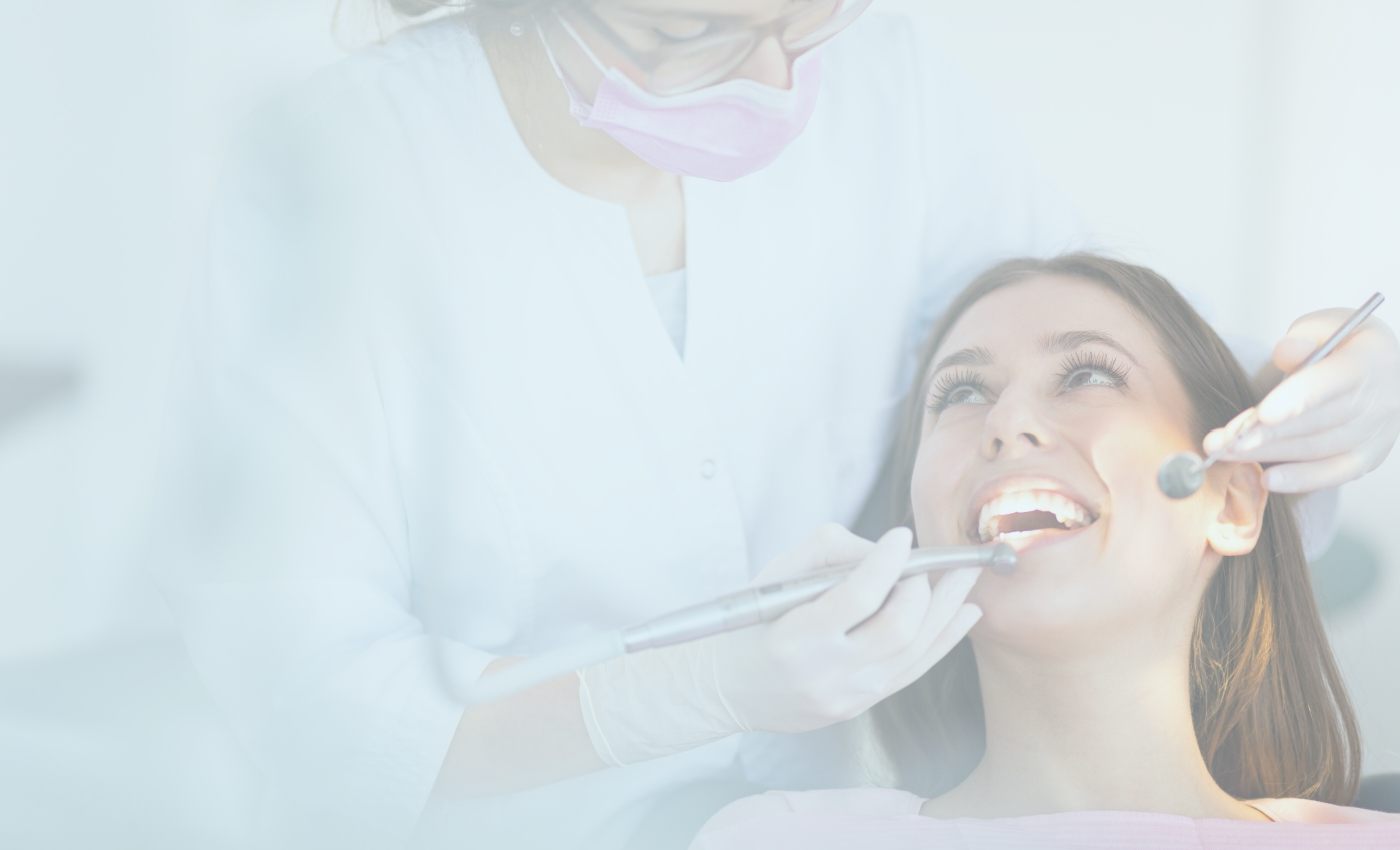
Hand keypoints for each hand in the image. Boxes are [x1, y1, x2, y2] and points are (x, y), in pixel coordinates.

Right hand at [575, 524, 981, 764]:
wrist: (730, 688)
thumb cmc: (752, 623)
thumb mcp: (775, 576)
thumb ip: (828, 552)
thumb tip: (884, 551)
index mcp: (795, 637)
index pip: (857, 597)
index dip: (886, 563)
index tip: (900, 536)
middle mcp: (826, 672)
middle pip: (897, 627)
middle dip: (924, 588)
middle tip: (928, 563)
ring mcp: (848, 695)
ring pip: (915, 650)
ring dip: (946, 609)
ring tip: (966, 578)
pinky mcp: (862, 705)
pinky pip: (915, 670)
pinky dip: (945, 639)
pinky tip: (964, 614)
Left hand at [1204, 309, 1399, 492]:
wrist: (1383, 371)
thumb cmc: (1344, 345)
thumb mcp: (1327, 325)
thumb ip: (1304, 338)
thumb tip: (1286, 352)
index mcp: (1368, 362)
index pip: (1332, 383)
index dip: (1297, 399)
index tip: (1263, 414)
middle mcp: (1378, 402)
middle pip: (1317, 422)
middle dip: (1265, 433)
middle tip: (1224, 441)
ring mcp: (1375, 433)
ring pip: (1317, 449)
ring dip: (1268, 454)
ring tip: (1226, 453)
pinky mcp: (1366, 457)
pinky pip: (1333, 473)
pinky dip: (1300, 479)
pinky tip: (1267, 479)